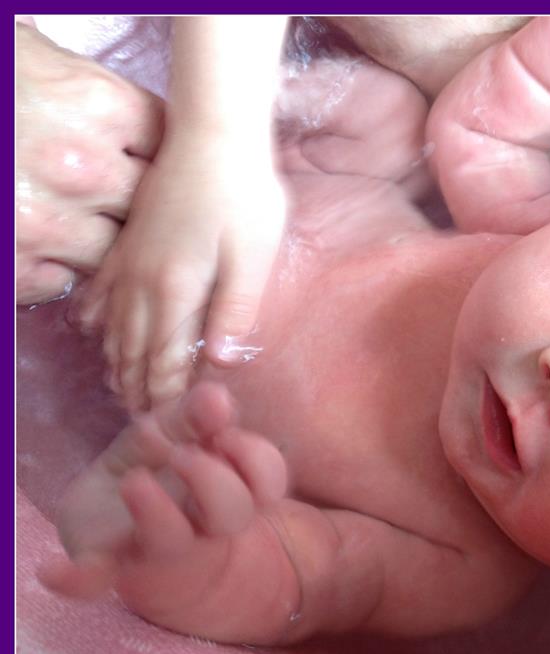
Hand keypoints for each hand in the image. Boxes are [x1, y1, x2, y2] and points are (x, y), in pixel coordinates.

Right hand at [15, 22, 161, 304]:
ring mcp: (50, 224)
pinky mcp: (16, 269)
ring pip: (116, 252)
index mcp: (94, 105)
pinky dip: (58, 270)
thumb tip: (119, 104)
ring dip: (102, 243)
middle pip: (151, 203)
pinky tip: (40, 246)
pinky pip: (65, 284)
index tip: (144, 156)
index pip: (167, 141)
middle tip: (115, 194)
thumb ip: (80, 84)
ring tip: (76, 222)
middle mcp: (82, 168)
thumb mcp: (24, 56)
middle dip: (137, 201)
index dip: (156, 152)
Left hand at [40, 382, 297, 642]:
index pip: (268, 483)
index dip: (255, 460)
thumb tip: (219, 395)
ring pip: (173, 544)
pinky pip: (94, 581)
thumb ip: (192, 416)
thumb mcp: (173, 435)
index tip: (224, 434)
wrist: (109, 521)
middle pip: (233, 514)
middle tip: (183, 456)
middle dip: (214, 480)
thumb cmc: (157, 473)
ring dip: (157, 514)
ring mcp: (152, 547)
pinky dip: (76, 578)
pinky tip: (53, 570)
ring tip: (135, 481)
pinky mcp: (105, 566)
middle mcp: (200, 525)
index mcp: (226, 490)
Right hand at [77, 131, 287, 410]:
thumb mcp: (254, 259)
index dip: (165, 392)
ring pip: (115, 324)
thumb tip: (220, 364)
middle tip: (142, 420)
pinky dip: (98, 318)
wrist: (215, 133)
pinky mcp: (130, 239)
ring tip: (119, 388)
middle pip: (135, 348)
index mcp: (177, 291)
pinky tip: (94, 330)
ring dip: (117, 360)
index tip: (166, 421)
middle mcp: (144, 281)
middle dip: (139, 386)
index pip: (165, 358)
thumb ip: (234, 312)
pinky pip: (102, 289)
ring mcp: (130, 258)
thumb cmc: (245, 197)